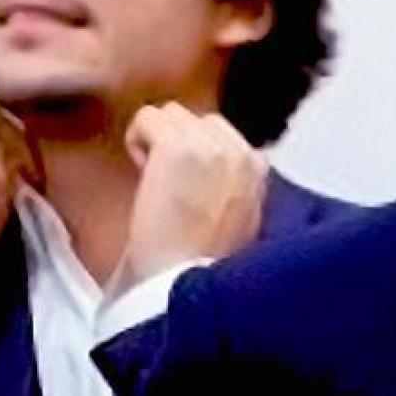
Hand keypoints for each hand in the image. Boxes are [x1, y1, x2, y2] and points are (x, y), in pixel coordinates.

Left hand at [121, 103, 266, 286]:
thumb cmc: (202, 262)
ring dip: (158, 140)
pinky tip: (141, 173)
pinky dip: (137, 140)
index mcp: (258, 168)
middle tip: (169, 182)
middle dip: (180, 143)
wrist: (183, 281)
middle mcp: (239, 149)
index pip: (224, 137)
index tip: (188, 186)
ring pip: (173, 114)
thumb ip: (236, 184)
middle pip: (200, 121)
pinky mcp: (176, 146)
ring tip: (155, 178)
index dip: (200, 157)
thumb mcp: (241, 220)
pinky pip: (147, 118)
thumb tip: (212, 169)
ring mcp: (208, 144)